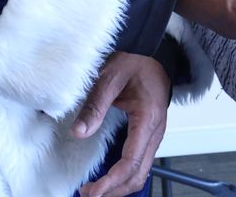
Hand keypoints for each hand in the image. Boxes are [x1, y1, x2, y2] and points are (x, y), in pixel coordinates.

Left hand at [74, 52, 169, 196]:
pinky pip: (140, 162)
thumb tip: (79, 131)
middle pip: (138, 174)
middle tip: (88, 194)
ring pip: (141, 172)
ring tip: (95, 190)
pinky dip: (125, 175)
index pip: (131, 161)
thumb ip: (95, 105)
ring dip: (119, 186)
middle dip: (114, 190)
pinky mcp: (149, 134)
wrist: (153, 52)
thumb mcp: (110, 77)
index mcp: (148, 118)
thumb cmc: (135, 60)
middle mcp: (155, 131)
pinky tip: (108, 177)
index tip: (93, 191)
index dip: (111, 181)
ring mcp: (154, 134)